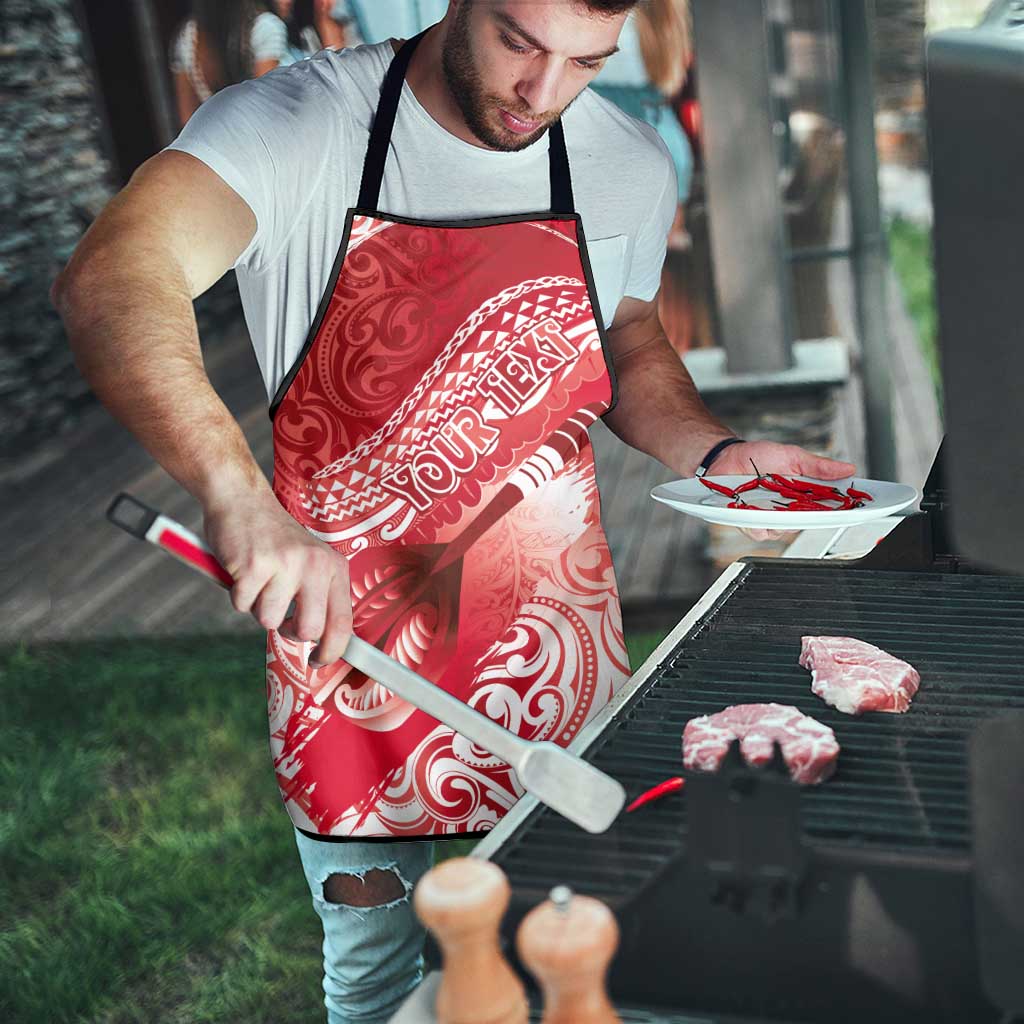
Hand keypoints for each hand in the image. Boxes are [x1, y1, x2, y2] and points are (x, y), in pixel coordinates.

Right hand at [202, 490, 352, 667]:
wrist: (242, 499)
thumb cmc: (274, 538)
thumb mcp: (310, 561)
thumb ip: (319, 595)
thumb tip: (323, 642)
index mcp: (334, 566)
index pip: (343, 622)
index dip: (332, 651)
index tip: (318, 661)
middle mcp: (315, 565)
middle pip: (308, 630)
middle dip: (289, 632)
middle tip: (279, 615)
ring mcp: (285, 564)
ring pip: (269, 621)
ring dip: (258, 607)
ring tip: (259, 579)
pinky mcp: (254, 566)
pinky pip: (242, 605)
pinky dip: (237, 594)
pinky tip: (242, 570)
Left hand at [709, 440, 856, 541]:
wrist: (726, 457)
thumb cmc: (758, 457)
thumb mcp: (792, 456)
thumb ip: (818, 466)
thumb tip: (848, 468)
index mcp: (803, 495)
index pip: (829, 507)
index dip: (844, 510)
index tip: (858, 508)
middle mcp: (789, 510)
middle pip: (809, 523)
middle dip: (813, 517)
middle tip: (814, 506)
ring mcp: (770, 518)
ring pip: (784, 530)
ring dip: (781, 519)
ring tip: (775, 503)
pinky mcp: (750, 523)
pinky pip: (760, 532)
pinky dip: (758, 523)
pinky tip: (755, 512)